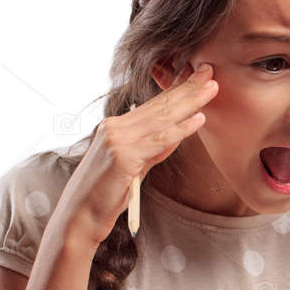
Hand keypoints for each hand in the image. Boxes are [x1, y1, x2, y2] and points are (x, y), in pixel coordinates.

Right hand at [58, 61, 216, 244]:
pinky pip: (158, 141)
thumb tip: (174, 135)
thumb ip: (151, 150)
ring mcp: (116, 140)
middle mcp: (113, 128)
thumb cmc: (103, 196)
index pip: (152, 104)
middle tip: (210, 71)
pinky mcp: (122, 156)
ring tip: (211, 88)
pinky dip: (180, 130)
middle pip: (158, 105)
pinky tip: (198, 120)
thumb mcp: (132, 168)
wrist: (78, 217)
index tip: (197, 75)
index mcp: (114, 127)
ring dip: (189, 102)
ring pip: (161, 118)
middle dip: (187, 87)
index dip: (176, 88)